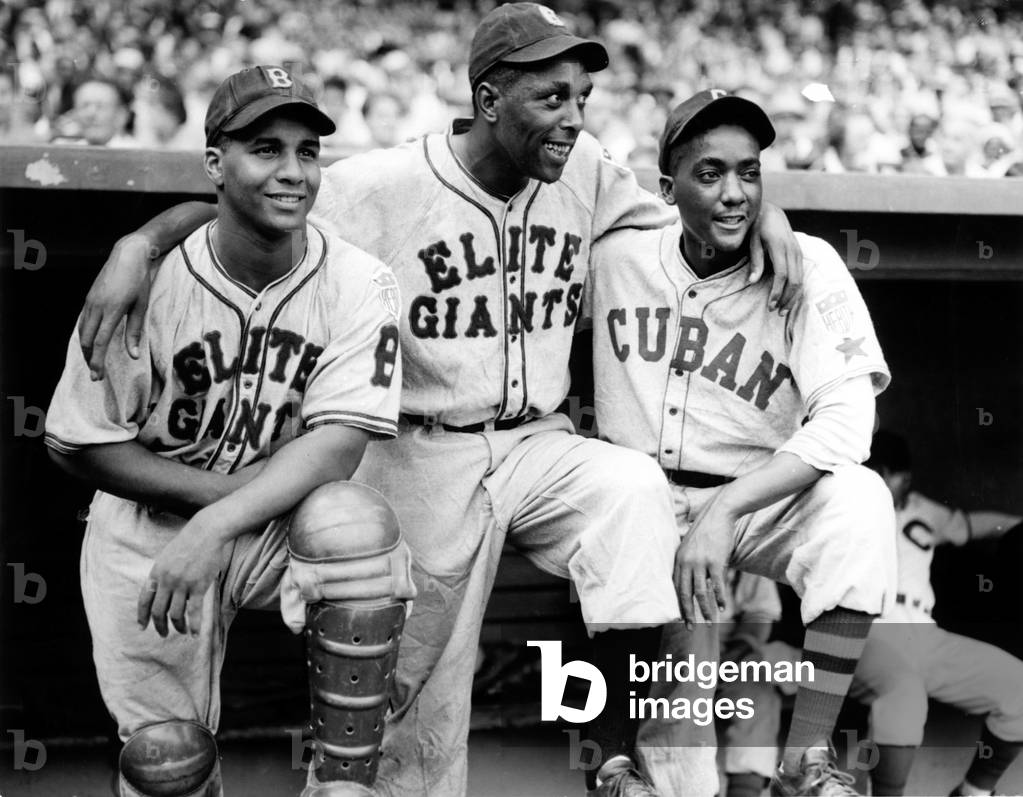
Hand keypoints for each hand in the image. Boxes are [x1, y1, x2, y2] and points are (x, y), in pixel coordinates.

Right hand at [79, 233, 155, 379]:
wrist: (128, 254)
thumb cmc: (139, 280)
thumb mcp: (141, 306)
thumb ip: (136, 331)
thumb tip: (133, 356)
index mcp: (112, 310)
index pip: (101, 342)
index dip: (98, 361)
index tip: (98, 376)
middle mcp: (96, 306)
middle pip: (87, 340)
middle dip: (90, 359)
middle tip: (96, 375)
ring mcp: (90, 301)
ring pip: (82, 331)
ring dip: (86, 348)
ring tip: (94, 361)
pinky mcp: (89, 297)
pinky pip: (83, 321)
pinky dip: (85, 335)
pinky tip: (91, 342)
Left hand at [137, 517, 227, 636]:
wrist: (206, 532)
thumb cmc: (188, 542)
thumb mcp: (167, 556)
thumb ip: (162, 573)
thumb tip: (160, 590)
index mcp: (156, 573)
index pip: (144, 599)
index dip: (142, 615)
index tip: (142, 626)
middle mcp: (167, 581)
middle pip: (159, 611)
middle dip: (159, 626)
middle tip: (162, 634)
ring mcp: (182, 584)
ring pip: (176, 614)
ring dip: (177, 626)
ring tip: (180, 632)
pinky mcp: (198, 586)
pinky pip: (194, 611)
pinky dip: (193, 625)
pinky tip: (194, 634)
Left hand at [675, 492, 738, 627]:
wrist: (719, 513)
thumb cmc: (706, 530)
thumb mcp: (690, 545)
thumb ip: (687, 561)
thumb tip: (689, 580)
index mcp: (678, 558)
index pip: (674, 586)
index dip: (677, 603)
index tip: (679, 617)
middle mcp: (687, 561)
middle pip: (684, 593)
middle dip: (687, 612)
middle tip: (689, 627)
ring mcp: (701, 561)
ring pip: (701, 592)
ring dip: (705, 609)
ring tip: (709, 621)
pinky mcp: (716, 561)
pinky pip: (717, 585)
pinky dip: (719, 598)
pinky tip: (722, 607)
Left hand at [748, 202, 802, 314]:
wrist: (771, 213)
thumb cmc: (758, 228)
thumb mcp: (753, 242)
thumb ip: (755, 262)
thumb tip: (751, 282)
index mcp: (780, 248)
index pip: (782, 275)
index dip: (777, 292)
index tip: (770, 305)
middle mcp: (793, 251)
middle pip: (795, 280)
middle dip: (787, 299)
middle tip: (776, 312)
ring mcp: (798, 252)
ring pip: (801, 279)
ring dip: (793, 296)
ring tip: (783, 310)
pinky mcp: (800, 254)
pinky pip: (801, 275)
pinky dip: (796, 289)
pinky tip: (789, 298)